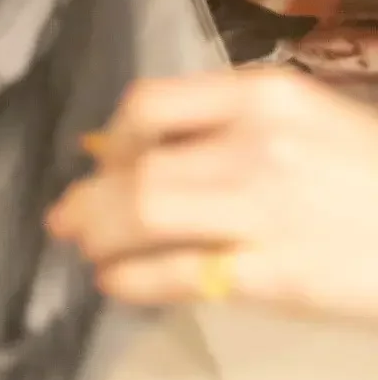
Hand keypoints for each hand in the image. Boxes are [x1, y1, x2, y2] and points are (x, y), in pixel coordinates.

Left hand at [47, 68, 377, 322]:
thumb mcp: (312, 122)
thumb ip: (232, 128)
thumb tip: (140, 149)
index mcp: (265, 95)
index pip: (152, 103)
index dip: (115, 135)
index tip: (104, 156)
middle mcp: (257, 144)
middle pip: (140, 165)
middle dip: (92, 194)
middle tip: (66, 213)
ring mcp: (266, 210)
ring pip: (147, 214)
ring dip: (100, 231)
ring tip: (83, 244)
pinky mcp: (279, 275)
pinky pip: (181, 274)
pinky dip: (134, 279)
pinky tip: (115, 283)